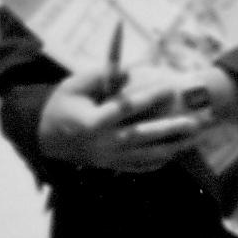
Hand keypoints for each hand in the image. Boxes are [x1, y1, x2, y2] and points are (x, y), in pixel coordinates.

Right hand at [34, 59, 209, 172]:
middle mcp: (102, 142)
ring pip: (145, 154)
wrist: (44, 137)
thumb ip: (100, 76)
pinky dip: (157, 162)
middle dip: (169, 128)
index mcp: (92, 121)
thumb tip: (129, 71)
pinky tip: (174, 154)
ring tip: (193, 139)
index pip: (126, 108)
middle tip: (194, 121)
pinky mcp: (110, 165)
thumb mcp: (73, 85)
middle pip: (141, 135)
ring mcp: (107, 157)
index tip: (169, 88)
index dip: (148, 98)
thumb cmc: (61, 105)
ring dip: (171, 147)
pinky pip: (138, 166)